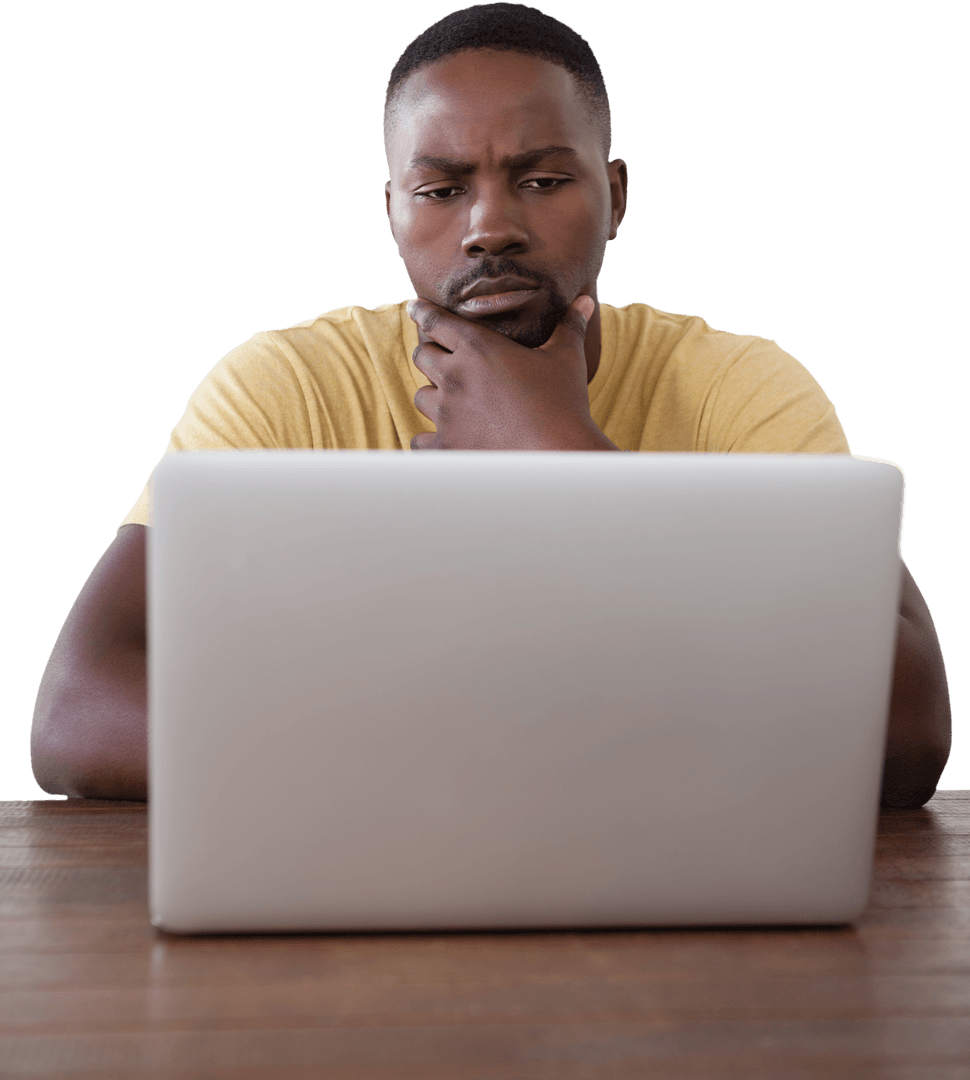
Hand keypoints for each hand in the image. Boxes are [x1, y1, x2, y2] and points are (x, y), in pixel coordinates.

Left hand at [408, 295, 615, 450]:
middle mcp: (455, 376)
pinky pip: (419, 440)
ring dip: (433, 397)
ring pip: (421, 397)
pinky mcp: (446, 446)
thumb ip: (569, 326)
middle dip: (431, 356)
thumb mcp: (567, 359)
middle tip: (442, 361)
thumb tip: (584, 301)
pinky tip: (443, 439)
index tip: (416, 308)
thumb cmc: (564, 404)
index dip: (423, 311)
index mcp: (478, 347)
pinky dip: (429, 439)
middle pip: (422, 357)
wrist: (558, 455)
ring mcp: (447, 414)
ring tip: (450, 403)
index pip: (435, 320)